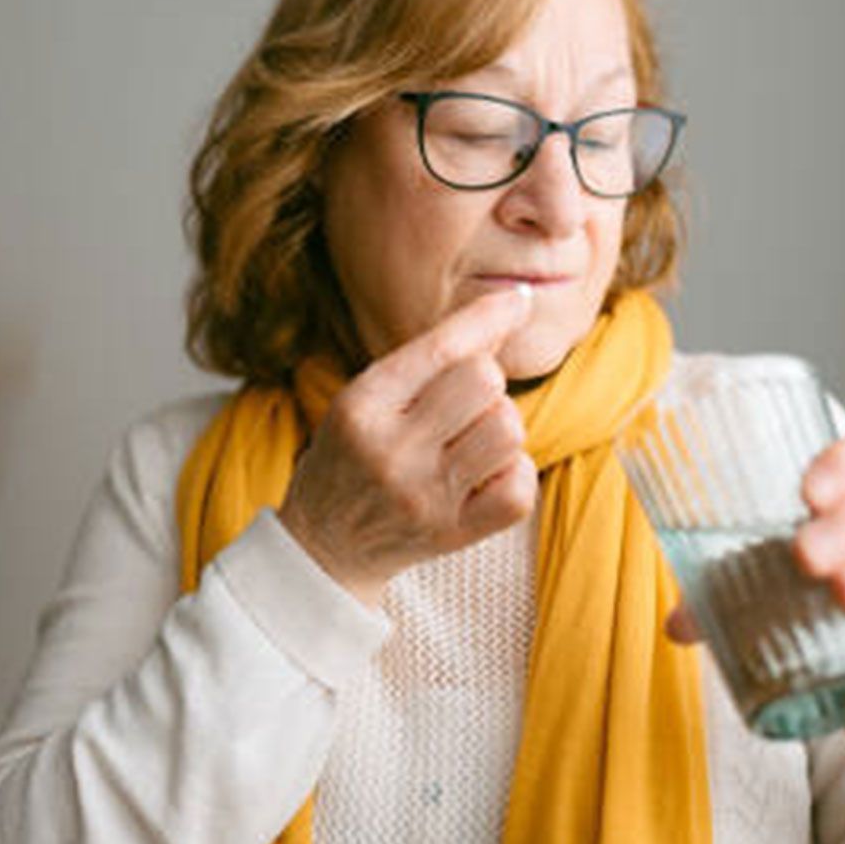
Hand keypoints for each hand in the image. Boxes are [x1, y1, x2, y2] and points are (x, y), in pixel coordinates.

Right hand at [277, 286, 537, 607]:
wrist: (324, 544)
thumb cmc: (355, 453)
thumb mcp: (371, 395)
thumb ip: (433, 357)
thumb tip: (510, 307)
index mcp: (362, 404)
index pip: (442, 347)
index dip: (489, 315)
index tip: (519, 299)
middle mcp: (390, 450)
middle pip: (485, 382)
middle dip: (487, 383)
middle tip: (463, 403)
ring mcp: (422, 497)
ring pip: (508, 430)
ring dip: (501, 427)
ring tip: (471, 440)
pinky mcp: (451, 534)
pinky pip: (519, 488)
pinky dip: (513, 474)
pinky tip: (484, 475)